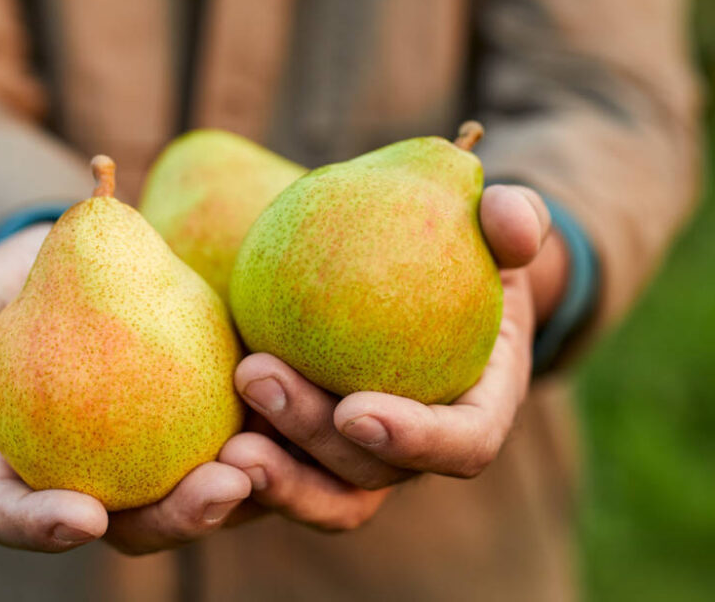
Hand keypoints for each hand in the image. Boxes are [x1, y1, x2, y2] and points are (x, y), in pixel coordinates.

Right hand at [0, 223, 250, 553]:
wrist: (99, 264)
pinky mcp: (217, 430)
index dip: (45, 528)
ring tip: (266, 456)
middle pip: (135, 528)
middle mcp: (101, 482)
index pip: (20, 515)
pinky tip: (302, 413)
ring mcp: (163, 464)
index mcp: (26, 467)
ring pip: (204, 500)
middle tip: (217, 487)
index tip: (83, 514)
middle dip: (178, 520)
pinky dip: (278, 441)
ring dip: (243, 492)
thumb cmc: (33, 282)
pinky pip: (252, 448)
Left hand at [218, 184, 558, 531]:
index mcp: (477, 410)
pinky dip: (242, 466)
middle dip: (314, 440)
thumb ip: (516, 220)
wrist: (423, 271)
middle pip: (372, 475)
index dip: (415, 441)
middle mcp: (418, 448)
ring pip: (322, 495)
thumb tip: (513, 224)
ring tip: (223, 443)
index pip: (461, 446)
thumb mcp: (500, 226)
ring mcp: (362, 455)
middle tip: (257, 376)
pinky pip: (280, 470)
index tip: (358, 408)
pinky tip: (198, 434)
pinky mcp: (313, 447)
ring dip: (273, 480)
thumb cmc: (470, 248)